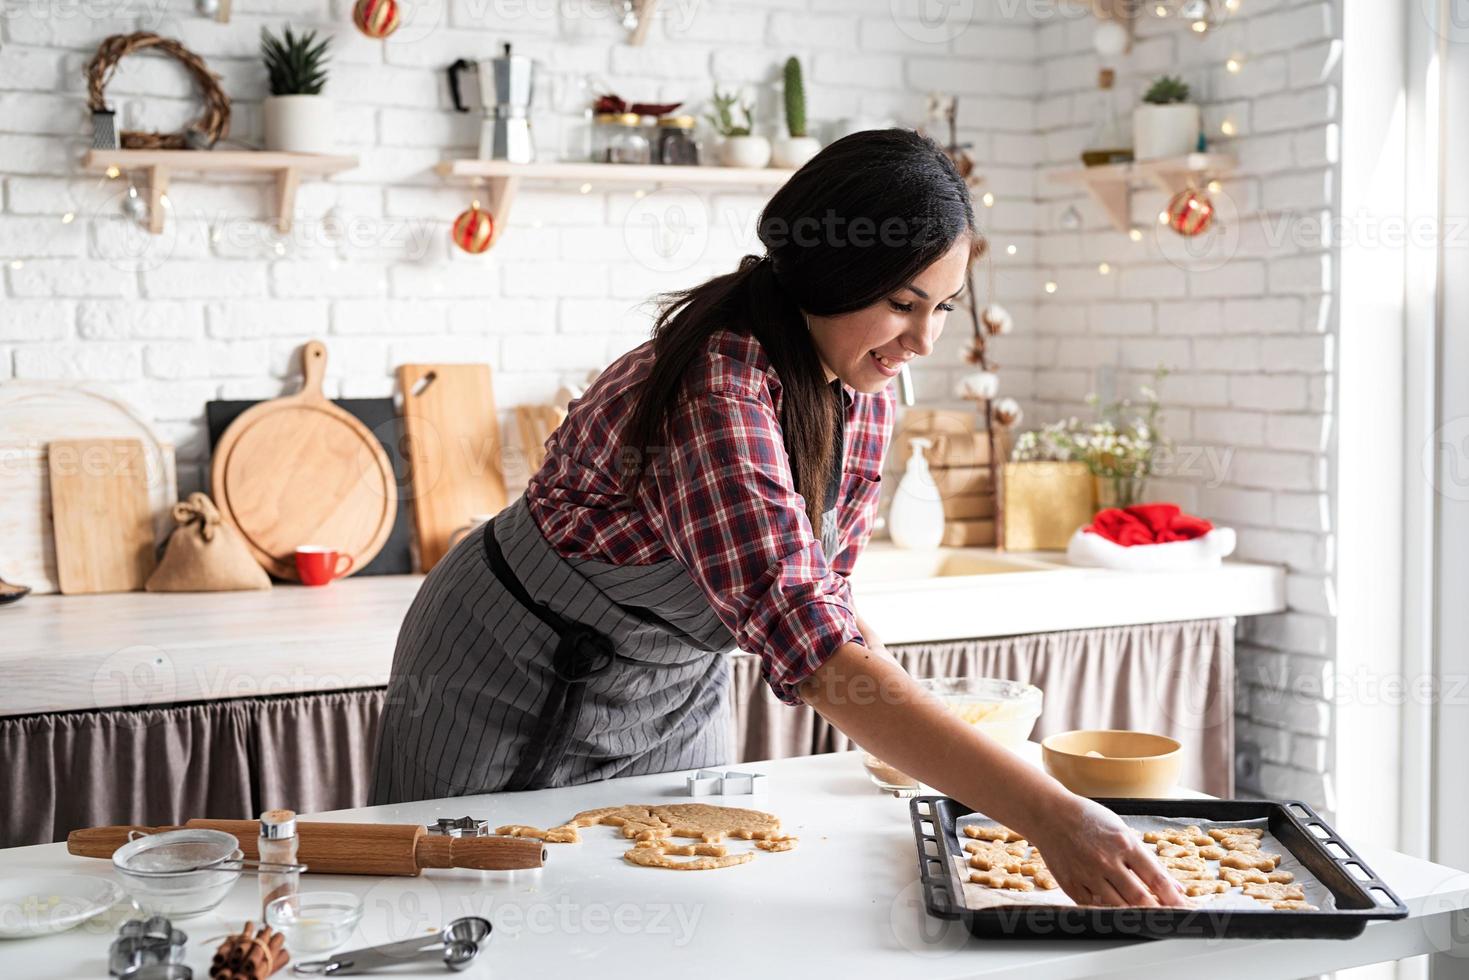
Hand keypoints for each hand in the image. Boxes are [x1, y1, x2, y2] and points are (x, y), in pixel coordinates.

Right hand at [1029, 795, 1189, 907]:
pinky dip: (1108, 911)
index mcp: (1124, 843)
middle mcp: (1107, 861)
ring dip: (1135, 915)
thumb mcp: (1120, 830)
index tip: (1184, 908)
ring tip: (1146, 919)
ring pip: (1119, 906)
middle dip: (1158, 912)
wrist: (1049, 815)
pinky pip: (1095, 906)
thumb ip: (1146, 859)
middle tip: (1169, 920)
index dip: (1173, 898)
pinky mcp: (1072, 886)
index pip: (1156, 878)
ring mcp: (1088, 874)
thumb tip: (1172, 885)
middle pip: (1140, 898)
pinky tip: (1116, 911)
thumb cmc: (1087, 819)